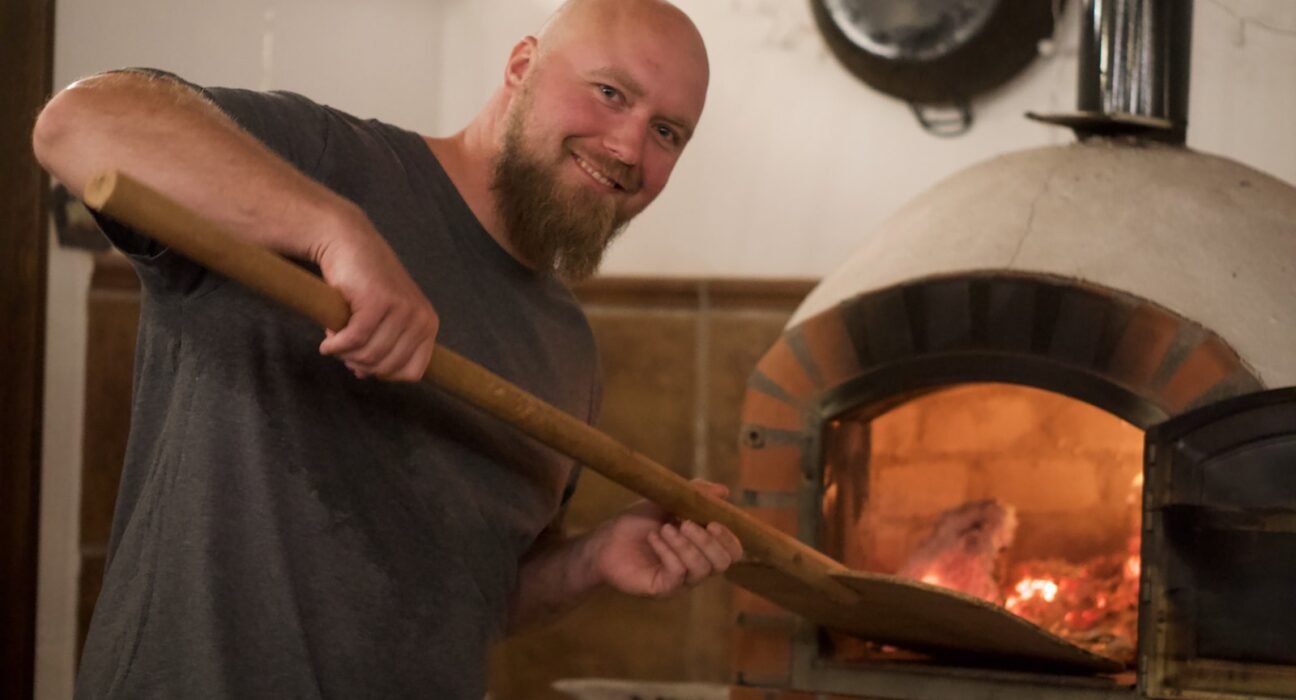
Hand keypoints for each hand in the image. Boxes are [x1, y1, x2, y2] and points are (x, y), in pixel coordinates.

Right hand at [314, 212, 438, 380]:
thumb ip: (382, 347)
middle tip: (343, 349)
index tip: (364, 361)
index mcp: (428, 325)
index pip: (412, 372)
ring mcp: (401, 309)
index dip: (384, 373)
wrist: (348, 241)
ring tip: (335, 338)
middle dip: (360, 364)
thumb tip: (364, 375)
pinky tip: (327, 337)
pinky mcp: (377, 301)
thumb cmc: (364, 281)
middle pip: (387, 368)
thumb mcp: (385, 317)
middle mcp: (421, 318)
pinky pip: (354, 340)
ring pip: (369, 356)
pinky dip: (335, 344)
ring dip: (345, 354)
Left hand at [588, 480, 743, 598]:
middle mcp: (696, 567)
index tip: (712, 521)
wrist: (606, 540)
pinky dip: (668, 552)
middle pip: (722, 563)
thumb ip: (696, 495)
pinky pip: (678, 574)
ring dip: (685, 545)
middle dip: (707, 541)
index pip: (732, 552)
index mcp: (703, 548)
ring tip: (665, 528)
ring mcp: (680, 581)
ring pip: (701, 569)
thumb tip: (724, 491)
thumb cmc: (637, 523)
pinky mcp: (663, 589)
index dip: (728, 538)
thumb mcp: (669, 502)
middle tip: (685, 523)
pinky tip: (654, 538)